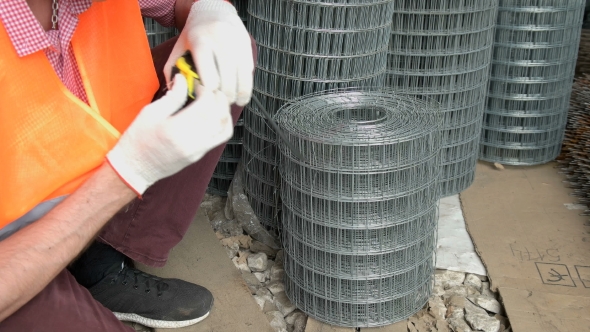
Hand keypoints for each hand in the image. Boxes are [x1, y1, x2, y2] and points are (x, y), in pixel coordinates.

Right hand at [107, 74, 232, 193]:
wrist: (136, 168)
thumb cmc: (138, 139)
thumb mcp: (150, 113)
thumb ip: (172, 97)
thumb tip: (184, 79)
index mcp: (177, 130)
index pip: (206, 105)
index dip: (206, 90)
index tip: (197, 84)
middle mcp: (193, 142)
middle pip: (219, 115)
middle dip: (218, 97)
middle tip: (207, 89)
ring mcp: (199, 150)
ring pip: (225, 126)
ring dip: (224, 110)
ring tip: (212, 100)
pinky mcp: (201, 154)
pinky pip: (221, 137)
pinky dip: (224, 122)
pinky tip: (215, 114)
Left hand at [164, 0, 252, 105]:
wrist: (213, 12)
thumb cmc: (193, 36)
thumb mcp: (179, 49)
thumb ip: (174, 72)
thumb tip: (177, 95)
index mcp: (200, 41)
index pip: (209, 73)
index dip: (209, 90)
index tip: (206, 96)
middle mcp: (221, 40)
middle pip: (227, 79)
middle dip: (224, 96)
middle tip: (219, 103)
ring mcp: (237, 43)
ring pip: (242, 77)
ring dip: (238, 95)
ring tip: (233, 102)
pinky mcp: (247, 46)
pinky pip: (249, 72)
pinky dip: (246, 87)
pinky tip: (241, 94)